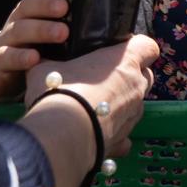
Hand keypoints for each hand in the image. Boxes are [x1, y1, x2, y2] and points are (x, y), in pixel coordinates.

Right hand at [0, 0, 67, 106]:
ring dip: (19, 56)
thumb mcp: (51, 29)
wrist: (9, 61)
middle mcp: (11, 35)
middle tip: (64, 32)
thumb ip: (70, 23)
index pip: (29, 5)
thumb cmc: (41, 41)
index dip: (45, 5)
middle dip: (41, 29)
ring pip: (6, 54)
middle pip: (21, 29)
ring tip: (35, 58)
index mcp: (24, 18)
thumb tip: (112, 20)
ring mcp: (3, 57)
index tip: (64, 7)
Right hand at [16, 33, 159, 186]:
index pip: (148, 46)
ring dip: (122, 103)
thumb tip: (38, 60)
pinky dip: (114, 133)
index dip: (138, 47)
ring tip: (96, 106)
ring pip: (137, 104)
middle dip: (131, 75)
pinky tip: (96, 133)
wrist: (62, 134)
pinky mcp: (123, 140)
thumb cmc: (59, 91)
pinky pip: (125, 135)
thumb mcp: (46, 69)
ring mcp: (132, 115)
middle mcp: (136, 86)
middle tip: (105, 78)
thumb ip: (50, 62)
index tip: (123, 49)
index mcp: (124, 61)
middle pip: (145, 75)